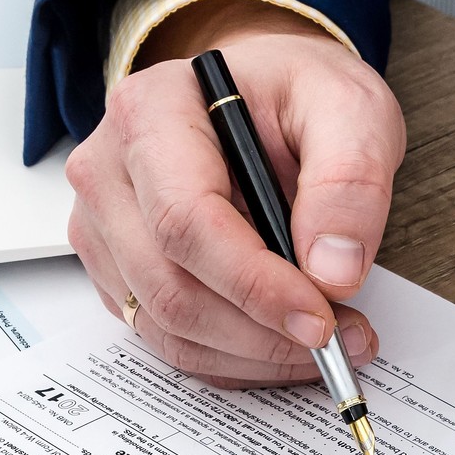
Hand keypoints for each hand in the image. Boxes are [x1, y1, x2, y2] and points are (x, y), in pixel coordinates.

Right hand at [65, 0, 404, 386]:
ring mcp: (104, 227)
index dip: (254, 285)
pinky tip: (284, 343)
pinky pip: (169, 340)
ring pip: (167, 327)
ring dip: (253, 355)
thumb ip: (349, 181)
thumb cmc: (296, 96)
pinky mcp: (118, 272)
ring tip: (327, 344)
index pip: (187, 221)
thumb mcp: (350, 108)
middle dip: (262, 332)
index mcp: (152, 112)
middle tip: (341, 340)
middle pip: (170, 286)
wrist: (264, 101)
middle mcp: (109, 171)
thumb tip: (333, 272)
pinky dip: (234, 358)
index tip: (320, 319)